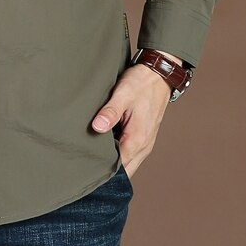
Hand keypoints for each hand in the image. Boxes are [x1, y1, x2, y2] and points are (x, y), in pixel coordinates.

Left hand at [90, 52, 180, 179]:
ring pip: (128, 163)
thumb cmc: (141, 83)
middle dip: (107, 171)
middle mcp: (144, 145)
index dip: (103, 170)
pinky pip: (130, 153)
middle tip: (86, 168)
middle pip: (124, 170)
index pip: (119, 167)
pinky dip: (119, 154)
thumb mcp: (123, 94)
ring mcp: (145, 142)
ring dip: (114, 163)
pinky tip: (105, 147)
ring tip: (93, 159)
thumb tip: (97, 127)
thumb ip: (110, 112)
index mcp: (138, 139)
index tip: (86, 169)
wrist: (159, 75)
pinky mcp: (143, 137)